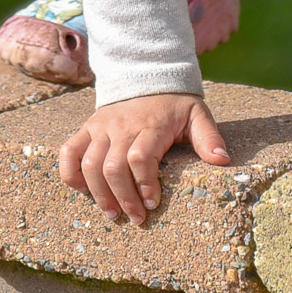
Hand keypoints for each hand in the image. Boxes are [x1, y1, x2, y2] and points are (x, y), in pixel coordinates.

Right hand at [58, 92, 230, 223]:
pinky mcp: (88, 128)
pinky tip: (83, 190)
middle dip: (123, 197)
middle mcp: (121, 126)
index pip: (140, 157)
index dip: (144, 184)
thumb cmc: (174, 103)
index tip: (153, 203)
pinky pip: (69, 151)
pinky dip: (70, 173)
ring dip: (99, 194)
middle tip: (136, 218)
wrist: (147, 74)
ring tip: (113, 214)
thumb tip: (222, 160)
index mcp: (150, 125)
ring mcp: (101, 127)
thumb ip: (208, 137)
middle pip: (112, 166)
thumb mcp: (197, 114)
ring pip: (90, 164)